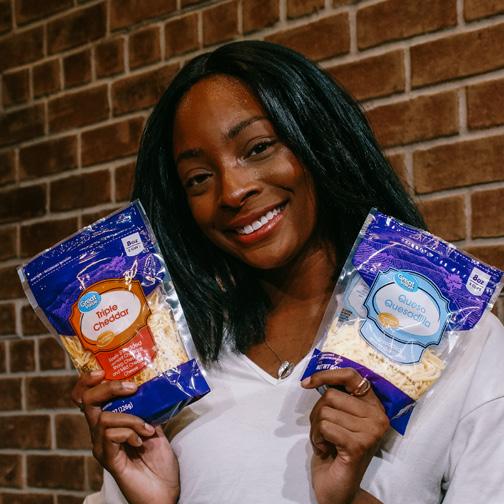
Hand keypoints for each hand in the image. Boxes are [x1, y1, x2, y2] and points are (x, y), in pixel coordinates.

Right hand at [72, 371, 179, 503]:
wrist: (166, 490)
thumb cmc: (159, 460)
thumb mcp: (155, 424)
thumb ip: (148, 407)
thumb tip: (150, 385)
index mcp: (109, 421)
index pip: (86, 397)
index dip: (87, 381)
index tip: (101, 371)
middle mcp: (100, 433)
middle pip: (88, 401)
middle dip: (108, 388)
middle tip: (131, 388)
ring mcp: (102, 446)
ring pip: (103, 418)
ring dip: (131, 417)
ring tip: (147, 428)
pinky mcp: (108, 459)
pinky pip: (110, 435)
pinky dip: (129, 432)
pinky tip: (142, 439)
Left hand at [302, 369, 388, 503]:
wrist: (338, 489)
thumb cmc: (335, 450)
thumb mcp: (338, 418)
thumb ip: (337, 398)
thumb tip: (316, 378)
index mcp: (374, 406)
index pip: (351, 376)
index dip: (327, 374)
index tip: (307, 382)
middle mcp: (378, 417)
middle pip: (331, 395)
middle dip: (317, 413)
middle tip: (323, 432)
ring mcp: (371, 432)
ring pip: (325, 411)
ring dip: (316, 428)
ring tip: (326, 443)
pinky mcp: (359, 445)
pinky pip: (325, 427)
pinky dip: (317, 438)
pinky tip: (326, 450)